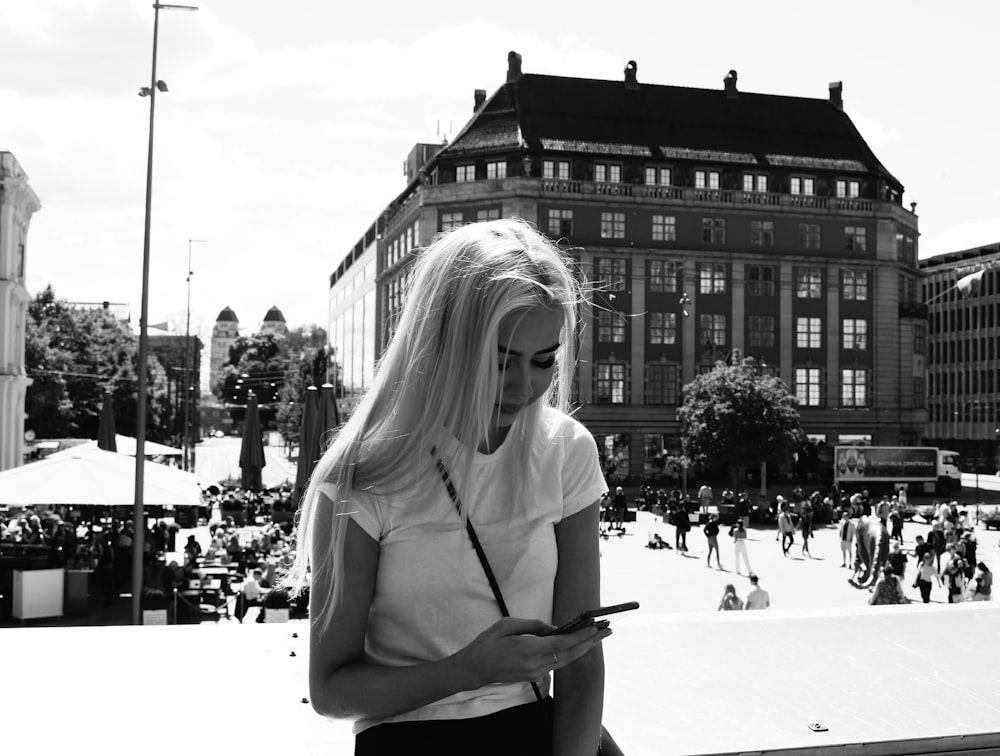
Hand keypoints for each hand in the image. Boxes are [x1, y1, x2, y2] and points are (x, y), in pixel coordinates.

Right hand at [454, 617, 611, 689]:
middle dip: (591, 642)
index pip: (563, 643)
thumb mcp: (509, 624)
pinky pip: (558, 664)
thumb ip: (534, 626)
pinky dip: (571, 653)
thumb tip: (556, 628)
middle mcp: (536, 664)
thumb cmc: (489, 642)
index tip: (596, 626)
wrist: (475, 668)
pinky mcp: (535, 676)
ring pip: (566, 661)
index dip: (582, 635)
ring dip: (583, 648)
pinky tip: (578, 645)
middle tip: (607, 630)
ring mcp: (536, 673)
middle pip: (571, 654)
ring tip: (598, 636)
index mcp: (529, 649)